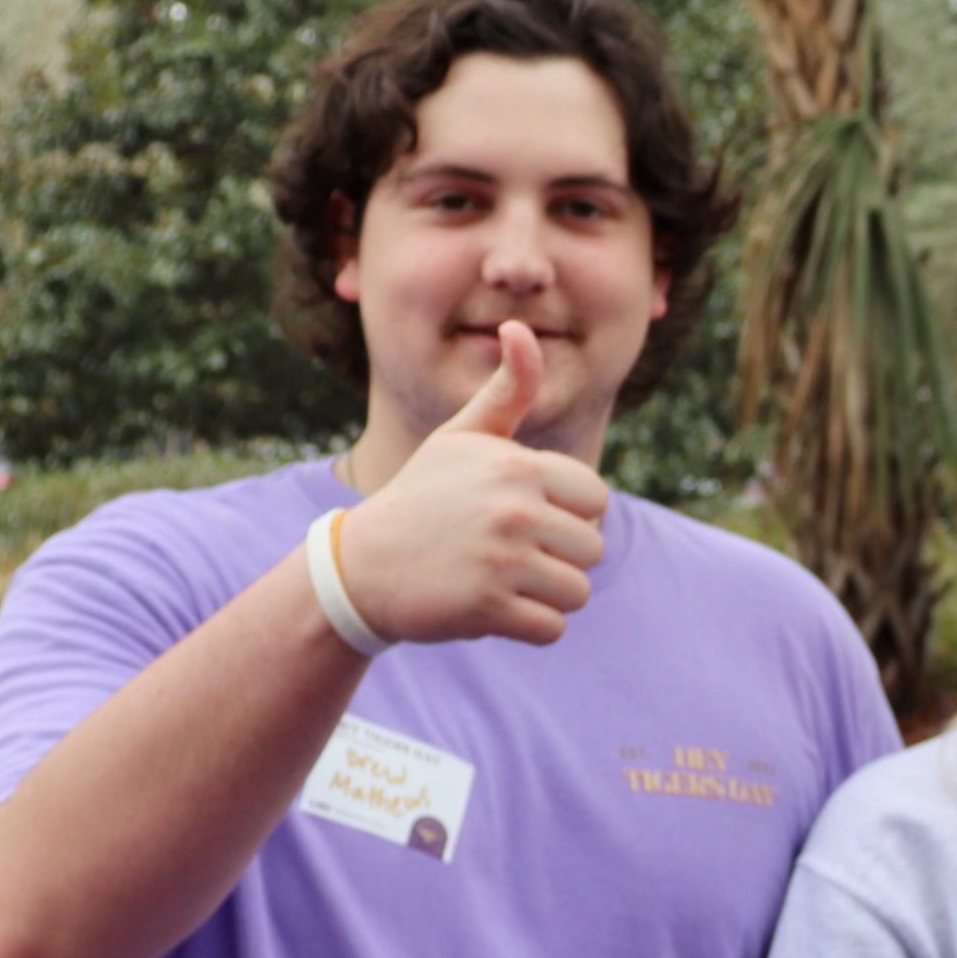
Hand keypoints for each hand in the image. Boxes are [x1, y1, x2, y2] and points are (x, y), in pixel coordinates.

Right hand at [332, 322, 611, 648]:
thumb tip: (521, 327)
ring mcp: (501, 559)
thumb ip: (507, 390)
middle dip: (558, 558)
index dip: (566, 514)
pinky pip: (552, 630)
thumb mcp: (460, 438)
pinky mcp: (488, 607)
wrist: (360, 566)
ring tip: (500, 580)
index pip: (596, 499)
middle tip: (505, 554)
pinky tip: (490, 607)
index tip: (522, 516)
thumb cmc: (421, 497)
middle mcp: (513, 508)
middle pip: (591, 549)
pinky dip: (528, 627)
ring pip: (577, 592)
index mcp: (517, 465)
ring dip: (545, 596)